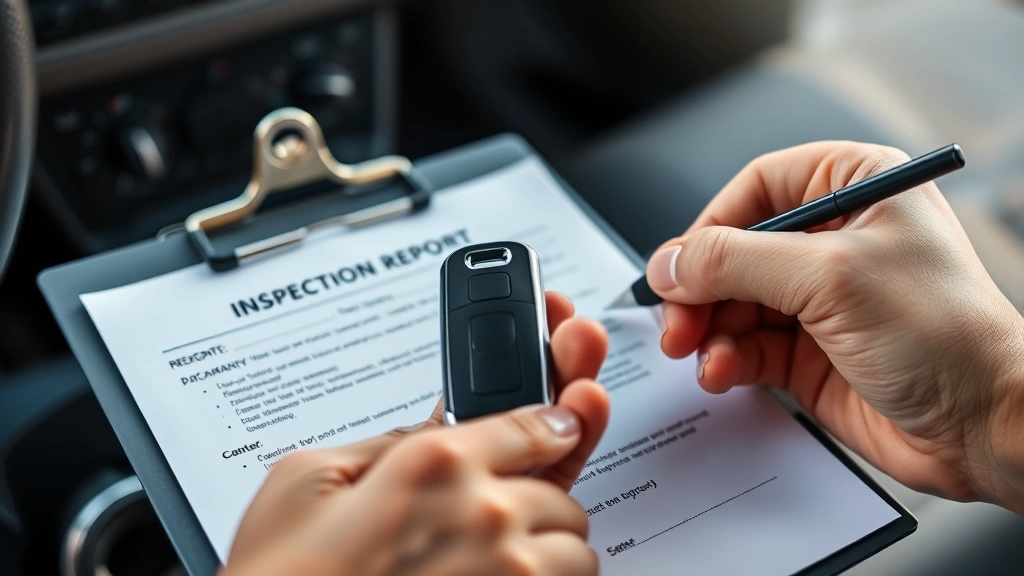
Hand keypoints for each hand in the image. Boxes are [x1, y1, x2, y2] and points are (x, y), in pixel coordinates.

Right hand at [220, 291, 609, 575]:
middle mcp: (484, 514)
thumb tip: (432, 426)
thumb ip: (385, 443)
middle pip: (560, 491)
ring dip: (550, 552)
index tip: (560, 425)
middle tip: (496, 518)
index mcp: (434, 463)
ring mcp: (507, 575)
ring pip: (576, 549)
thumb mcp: (307, 480)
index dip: (553, 421)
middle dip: (535, 500)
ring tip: (502, 563)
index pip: (534, 423)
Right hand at [646, 141, 1023, 511]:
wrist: (985, 427)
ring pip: (731, 304)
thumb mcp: (830, 277)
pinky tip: (723, 373)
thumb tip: (670, 261)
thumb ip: (736, 263)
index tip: (679, 264)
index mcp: (855, 190)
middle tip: (676, 321)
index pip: (757, 189)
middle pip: (733, 251)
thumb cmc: (947, 335)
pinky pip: (744, 346)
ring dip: (708, 330)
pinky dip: (726, 360)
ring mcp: (819, 300)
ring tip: (701, 354)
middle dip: (699, 290)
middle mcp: (833, 240)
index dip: (711, 226)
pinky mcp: (808, 353)